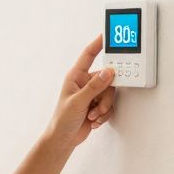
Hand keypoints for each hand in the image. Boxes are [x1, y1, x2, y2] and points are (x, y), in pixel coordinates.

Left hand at [45, 34, 116, 149]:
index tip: (109, 34)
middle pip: (107, 78)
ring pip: (110, 93)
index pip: (89, 55)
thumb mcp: (78, 102)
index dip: (99, 43)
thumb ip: (94, 87)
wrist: (64, 139)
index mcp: (75, 76)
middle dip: (104, 96)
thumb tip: (108, 72)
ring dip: (103, 107)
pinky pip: (110, 104)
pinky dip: (103, 114)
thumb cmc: (63, 119)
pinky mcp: (98, 104)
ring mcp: (92, 93)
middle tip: (96, 105)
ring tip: (91, 115)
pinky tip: (93, 119)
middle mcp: (85, 83)